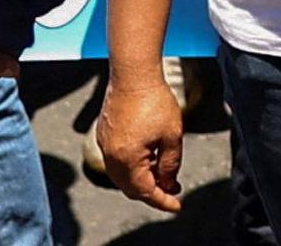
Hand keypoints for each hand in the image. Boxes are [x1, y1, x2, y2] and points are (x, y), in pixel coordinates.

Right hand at [93, 55, 185, 208]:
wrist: (133, 73)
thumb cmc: (154, 100)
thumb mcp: (172, 136)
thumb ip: (170, 164)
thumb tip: (167, 183)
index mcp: (127, 159)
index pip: (145, 192)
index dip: (163, 202)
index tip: (176, 206)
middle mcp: (111, 155)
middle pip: (131, 187)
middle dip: (153, 191)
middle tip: (172, 189)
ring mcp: (105, 144)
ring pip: (122, 175)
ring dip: (142, 179)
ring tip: (163, 173)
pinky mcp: (104, 133)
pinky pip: (116, 160)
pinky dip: (132, 166)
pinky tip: (148, 157)